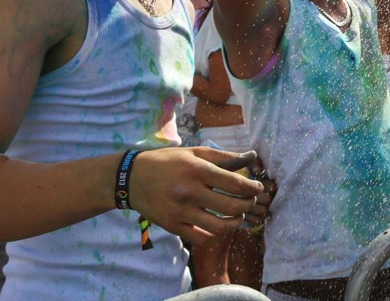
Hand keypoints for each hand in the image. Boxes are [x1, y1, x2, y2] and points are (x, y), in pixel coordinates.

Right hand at [127, 146, 266, 245]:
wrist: (131, 178)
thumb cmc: (167, 162)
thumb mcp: (195, 153)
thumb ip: (224, 157)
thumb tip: (252, 157)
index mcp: (197, 170)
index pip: (235, 184)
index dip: (252, 188)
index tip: (257, 189)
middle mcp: (189, 192)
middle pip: (232, 207)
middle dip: (248, 205)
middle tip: (249, 202)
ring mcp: (180, 212)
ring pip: (220, 227)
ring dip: (235, 223)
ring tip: (237, 216)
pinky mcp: (172, 226)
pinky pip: (201, 237)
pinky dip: (214, 233)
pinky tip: (217, 224)